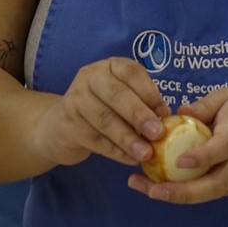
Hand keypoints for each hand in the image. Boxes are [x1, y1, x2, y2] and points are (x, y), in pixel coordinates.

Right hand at [30, 57, 168, 168]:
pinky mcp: (67, 124)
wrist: (62, 125)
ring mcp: (75, 99)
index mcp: (110, 66)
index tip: (164, 113)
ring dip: (128, 138)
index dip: (149, 92)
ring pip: (105, 119)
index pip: (131, 73)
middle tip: (157, 134)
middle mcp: (90, 78)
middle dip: (139, 115)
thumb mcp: (123, 98)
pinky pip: (95, 139)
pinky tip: (130, 159)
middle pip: (116, 95)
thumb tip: (166, 119)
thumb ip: (143, 104)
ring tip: (146, 153)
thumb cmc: (104, 108)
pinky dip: (115, 151)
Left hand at [127, 87, 227, 204]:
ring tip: (143, 187)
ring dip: (175, 195)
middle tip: (152, 189)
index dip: (203, 157)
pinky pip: (206, 192)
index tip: (179, 161)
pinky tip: (155, 185)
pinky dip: (181, 192)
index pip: (223, 148)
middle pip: (214, 184)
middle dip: (182, 191)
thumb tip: (178, 112)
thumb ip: (207, 104)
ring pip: (207, 194)